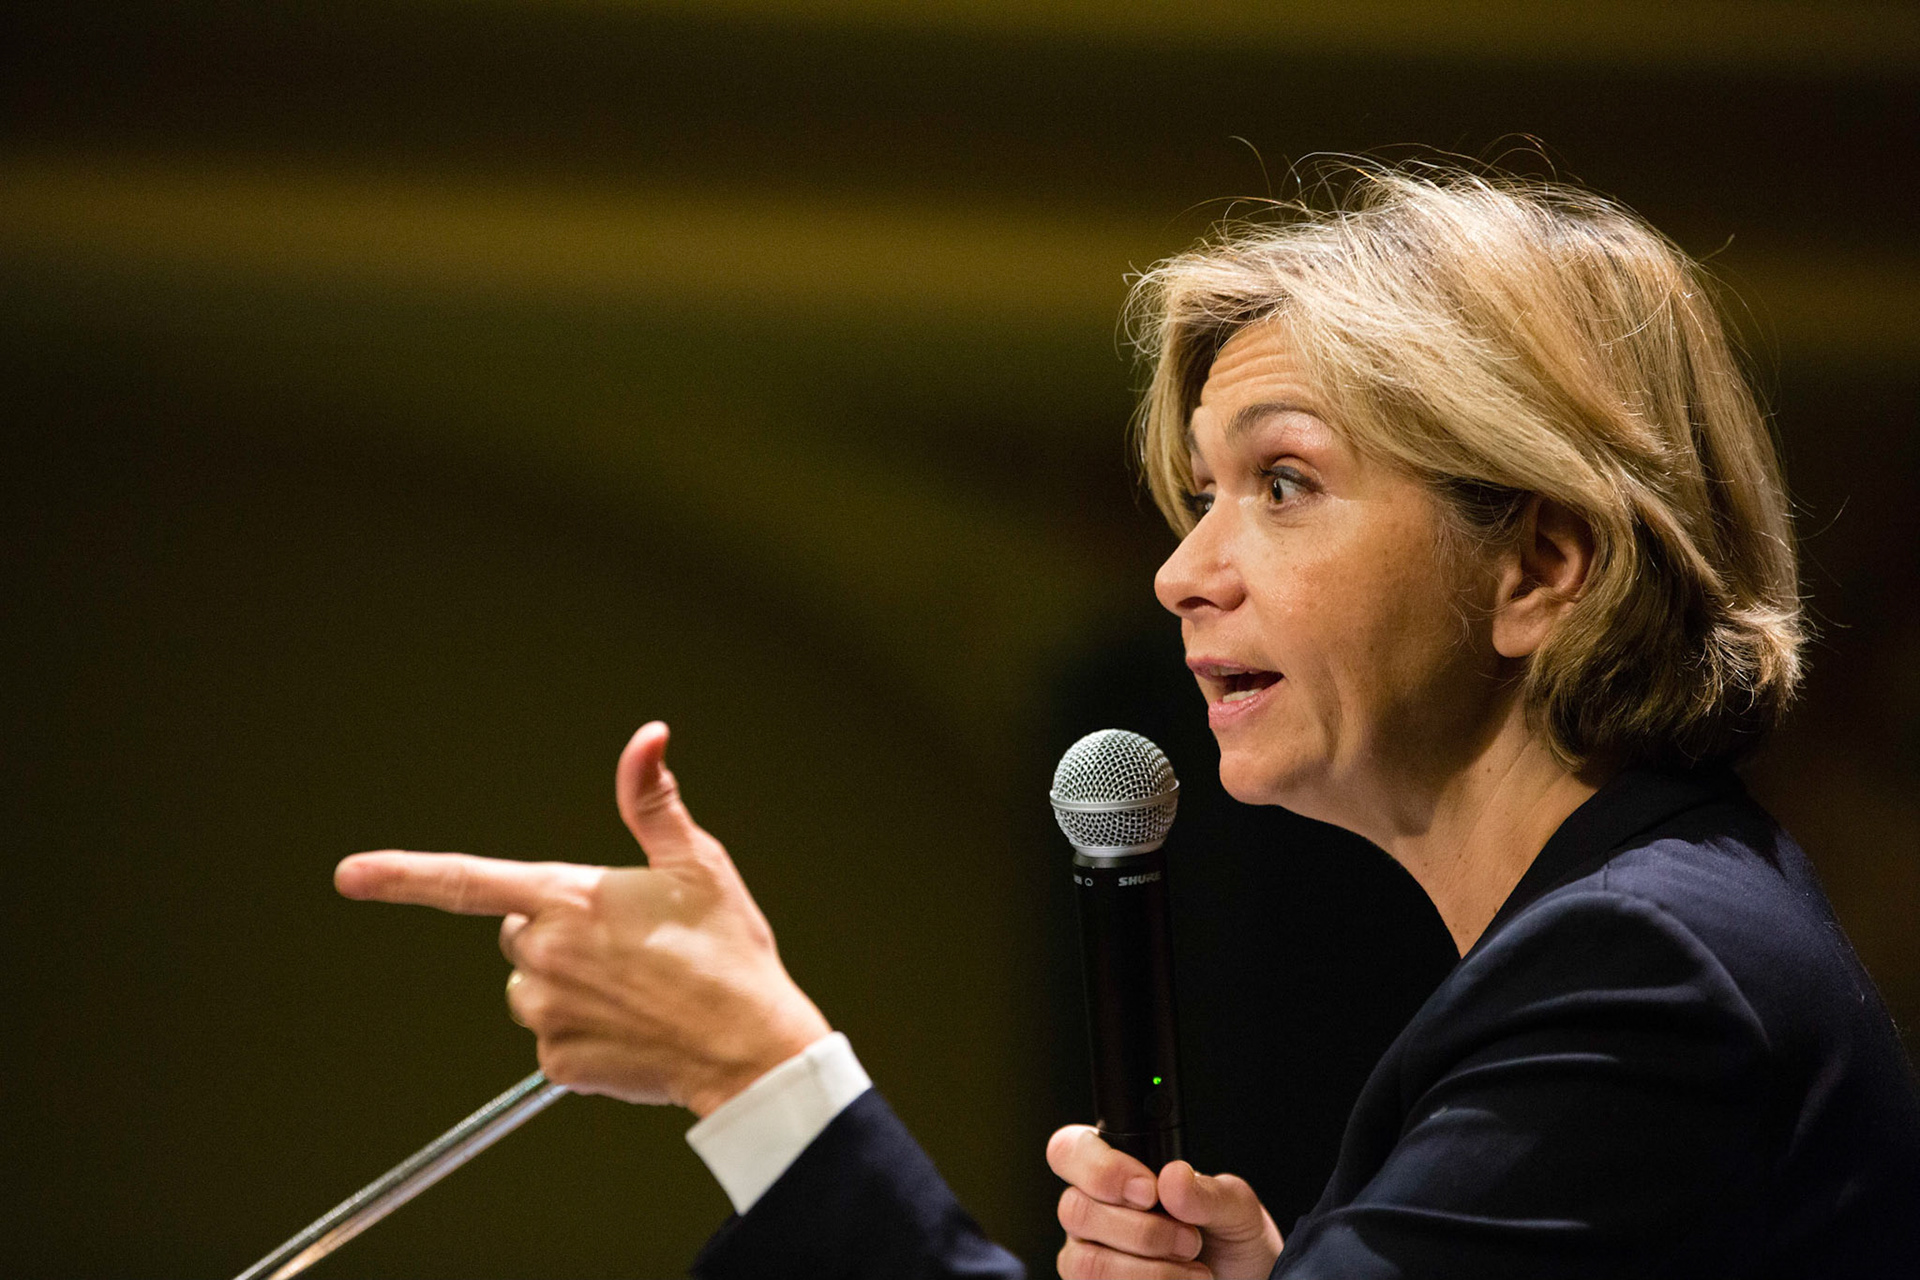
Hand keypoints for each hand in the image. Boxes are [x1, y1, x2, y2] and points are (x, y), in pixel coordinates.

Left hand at [334, 721, 831, 1116]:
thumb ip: (652, 801)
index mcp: (568, 898)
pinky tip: (635, 1027)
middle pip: (518, 935)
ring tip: (638, 988)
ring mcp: (547, 1013)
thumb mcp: (698, 863)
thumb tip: (647, 737)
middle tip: (629, 944)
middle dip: (557, 933)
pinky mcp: (557, 1064)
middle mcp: (544, 955)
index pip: (466, 881)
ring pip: (533, 989)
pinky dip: (587, 1033)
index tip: (351, 874)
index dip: (401, 875)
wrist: (750, 1046)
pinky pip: (554, 1040)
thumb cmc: (729, 952)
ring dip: (570, 985)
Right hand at [1047, 1125, 1281, 1279]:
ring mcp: (1088, 1252)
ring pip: (1086, 1260)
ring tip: (1192, 1267)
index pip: (1070, 1150)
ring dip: (1148, 1269)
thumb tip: (1173, 1177)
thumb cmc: (1231, 1237)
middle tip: (1190, 1239)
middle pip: (1075, 1209)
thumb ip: (1207, 1191)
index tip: (1151, 1192)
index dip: (1101, 1169)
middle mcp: (1091, 1208)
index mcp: (1116, 1168)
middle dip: (1142, 1231)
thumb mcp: (1236, 1207)